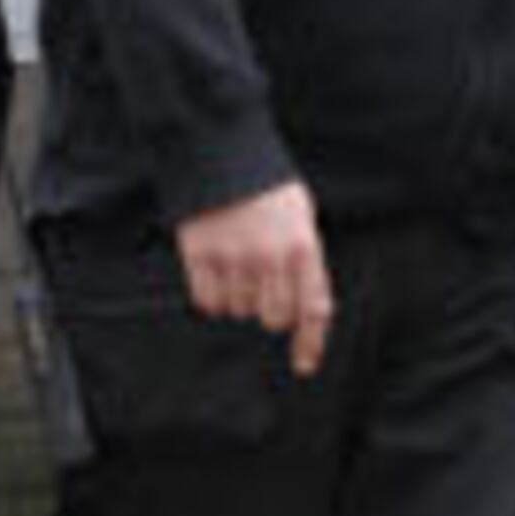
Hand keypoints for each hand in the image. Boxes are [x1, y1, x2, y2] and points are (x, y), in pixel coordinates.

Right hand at [173, 179, 334, 377]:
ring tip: (237, 265)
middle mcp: (271, 257)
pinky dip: (212, 295)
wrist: (221, 151)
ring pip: (239, 310)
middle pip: (273, 317)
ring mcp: (234, 257)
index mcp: (303, 246)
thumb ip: (306, 259)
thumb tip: (304, 305)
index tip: (303, 364)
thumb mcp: (302, 217)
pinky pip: (208, 301)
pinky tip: (215, 271)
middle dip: (270, 308)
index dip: (310, 343)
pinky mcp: (201, 255)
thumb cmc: (266, 186)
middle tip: (262, 284)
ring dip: (239, 298)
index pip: (314, 309)